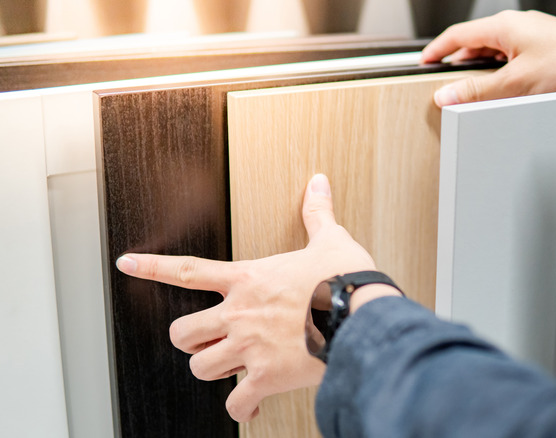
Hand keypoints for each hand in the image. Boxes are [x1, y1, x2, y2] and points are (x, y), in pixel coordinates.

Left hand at [115, 174, 377, 421]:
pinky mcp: (265, 376)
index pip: (188, 271)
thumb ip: (318, 213)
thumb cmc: (346, 280)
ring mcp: (248, 346)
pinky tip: (250, 405)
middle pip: (182, 332)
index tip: (127, 264)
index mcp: (249, 279)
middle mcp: (239, 313)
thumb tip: (319, 183)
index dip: (152, 268)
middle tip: (206, 341)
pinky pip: (236, 402)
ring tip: (230, 370)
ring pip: (200, 368)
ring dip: (213, 371)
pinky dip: (242, 407)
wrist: (361, 317)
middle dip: (189, 340)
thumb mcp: (331, 241)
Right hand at [422, 10, 555, 106]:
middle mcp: (517, 25)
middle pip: (475, 41)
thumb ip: (477, 91)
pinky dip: (497, 67)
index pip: (458, 35)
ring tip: (469, 85)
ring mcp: (532, 34)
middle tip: (443, 77)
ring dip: (478, 66)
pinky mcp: (544, 45)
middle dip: (457, 60)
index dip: (437, 50)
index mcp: (504, 26)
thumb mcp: (516, 83)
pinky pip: (510, 53)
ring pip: (493, 48)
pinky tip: (501, 84)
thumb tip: (447, 95)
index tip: (425, 61)